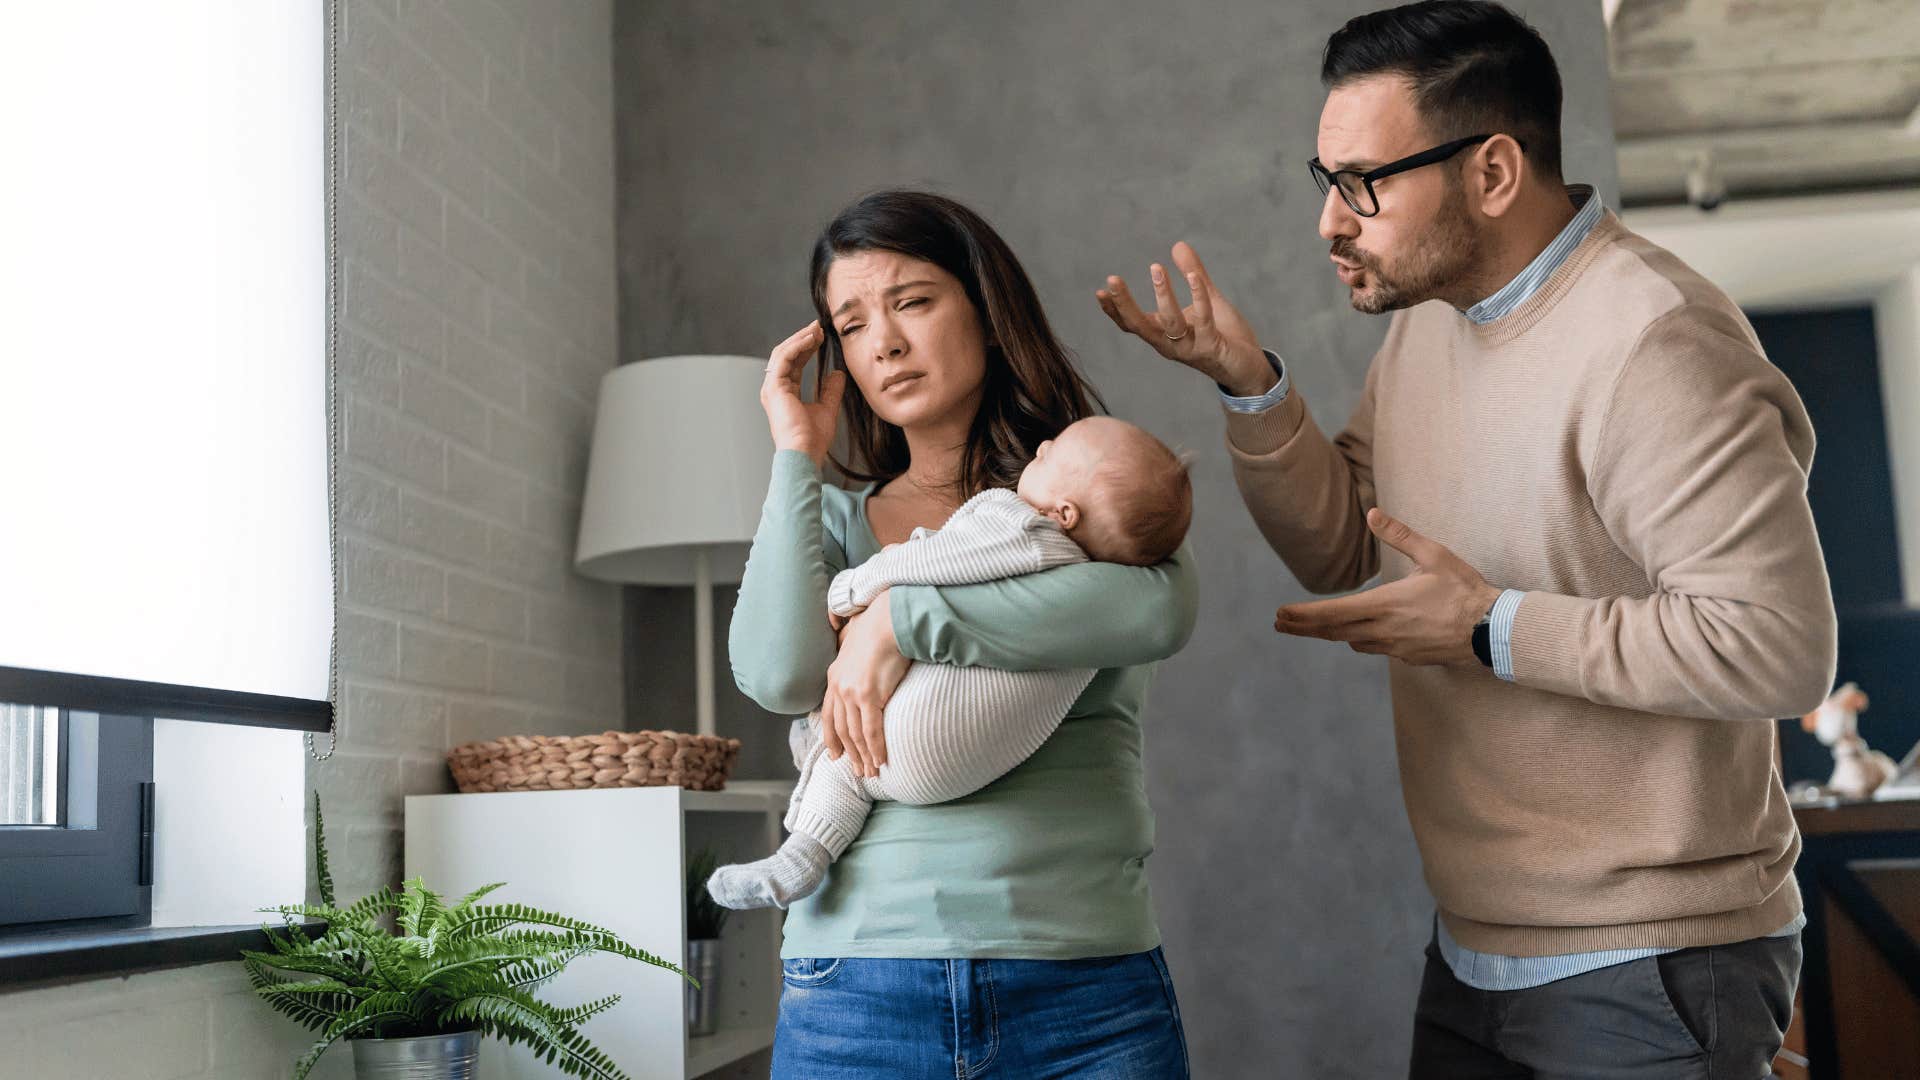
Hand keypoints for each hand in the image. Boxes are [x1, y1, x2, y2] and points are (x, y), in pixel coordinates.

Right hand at [760, 321, 846, 465]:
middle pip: (786, 355)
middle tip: (819, 327)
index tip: (822, 337)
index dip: (807, 348)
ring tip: (816, 330)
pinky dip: (797, 346)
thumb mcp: (827, 408)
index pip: (794, 363)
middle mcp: (775, 389)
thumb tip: (837, 373)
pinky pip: (783, 358)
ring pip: (782, 353)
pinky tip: (811, 340)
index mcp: (785, 393)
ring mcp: (771, 388)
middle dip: (802, 339)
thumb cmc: (813, 439)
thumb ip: (831, 390)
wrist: (805, 453)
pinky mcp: (773, 387)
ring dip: (800, 339)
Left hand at [820, 589, 909, 777]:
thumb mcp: (856, 641)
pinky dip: (876, 748)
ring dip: (864, 756)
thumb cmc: (878, 627)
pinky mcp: (868, 695)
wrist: (889, 619)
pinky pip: (871, 730)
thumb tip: (851, 646)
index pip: (828, 715)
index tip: (836, 755)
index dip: (832, 737)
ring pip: (855, 734)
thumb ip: (851, 651)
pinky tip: (881, 760)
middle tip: (858, 771)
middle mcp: (838, 686)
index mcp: (833, 676)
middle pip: (841, 729)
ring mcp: (852, 692)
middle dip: (850, 753)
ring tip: (871, 772)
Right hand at [1096, 242, 1273, 396]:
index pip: (1132, 324)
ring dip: (1163, 295)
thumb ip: (1193, 274)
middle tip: (1112, 280)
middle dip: (1124, 304)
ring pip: (1169, 323)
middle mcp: (1170, 345)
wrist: (1249, 368)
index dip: (1115, 310)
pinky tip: (1194, 277)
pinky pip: (1203, 321)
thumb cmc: (1225, 335)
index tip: (1101, 291)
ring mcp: (1190, 348)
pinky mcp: (1212, 348)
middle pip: (1140, 326)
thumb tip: (1177, 245)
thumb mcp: (1207, 299)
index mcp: (1164, 335)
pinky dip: (1198, 298)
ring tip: (1156, 268)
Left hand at [1272, 509, 1500, 666]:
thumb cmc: (1465, 590)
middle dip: (1304, 628)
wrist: (1494, 631)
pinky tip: (1365, 634)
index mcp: (1385, 604)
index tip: (1279, 615)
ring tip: (1318, 627)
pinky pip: (1378, 649)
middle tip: (1280, 625)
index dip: (1302, 616)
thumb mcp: (1433, 554)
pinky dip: (1365, 640)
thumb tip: (1372, 515)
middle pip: (1334, 632)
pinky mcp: (1411, 658)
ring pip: (1355, 642)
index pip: (1332, 613)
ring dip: (1335, 634)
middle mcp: (1384, 630)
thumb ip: (1399, 535)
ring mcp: (1397, 648)